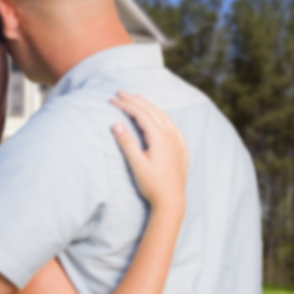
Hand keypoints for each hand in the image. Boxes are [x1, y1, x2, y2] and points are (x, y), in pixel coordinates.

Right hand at [110, 91, 188, 212]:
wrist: (172, 201)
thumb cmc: (152, 184)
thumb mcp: (136, 164)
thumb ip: (127, 143)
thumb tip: (116, 124)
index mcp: (160, 137)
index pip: (141, 114)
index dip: (125, 105)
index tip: (112, 100)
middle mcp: (171, 136)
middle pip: (152, 111)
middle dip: (135, 100)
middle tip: (120, 93)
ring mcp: (178, 142)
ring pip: (163, 116)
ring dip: (149, 106)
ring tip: (137, 98)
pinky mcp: (181, 148)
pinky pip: (172, 125)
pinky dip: (162, 116)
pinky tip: (159, 117)